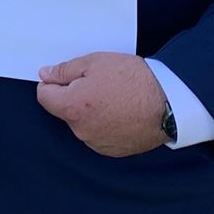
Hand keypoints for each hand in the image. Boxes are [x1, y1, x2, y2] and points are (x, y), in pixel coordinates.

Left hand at [36, 52, 168, 156]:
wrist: (169, 101)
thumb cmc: (133, 79)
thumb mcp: (94, 62)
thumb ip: (64, 70)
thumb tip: (45, 75)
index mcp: (72, 107)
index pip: (44, 97)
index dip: (52, 83)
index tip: (65, 77)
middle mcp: (81, 130)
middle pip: (64, 110)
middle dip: (73, 96)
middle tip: (97, 83)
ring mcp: (98, 143)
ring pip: (81, 123)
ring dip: (89, 111)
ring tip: (112, 97)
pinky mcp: (113, 150)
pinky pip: (97, 134)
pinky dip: (103, 123)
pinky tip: (120, 111)